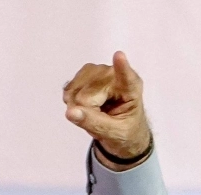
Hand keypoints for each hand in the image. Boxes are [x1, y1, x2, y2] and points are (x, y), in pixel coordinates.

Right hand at [63, 51, 150, 169]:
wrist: (121, 127)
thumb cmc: (124, 130)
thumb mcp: (114, 134)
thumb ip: (93, 123)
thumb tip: (71, 112)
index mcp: (131, 90)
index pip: (126, 78)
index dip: (121, 67)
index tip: (119, 55)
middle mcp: (113, 75)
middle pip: (85, 95)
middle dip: (86, 111)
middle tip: (101, 118)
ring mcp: (98, 71)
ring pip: (74, 92)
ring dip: (79, 107)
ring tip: (96, 111)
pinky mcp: (85, 73)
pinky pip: (68, 90)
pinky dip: (73, 101)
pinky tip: (87, 104)